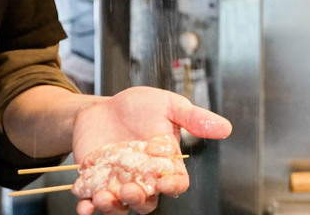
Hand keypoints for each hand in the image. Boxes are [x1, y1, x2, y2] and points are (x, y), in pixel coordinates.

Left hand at [71, 87, 231, 214]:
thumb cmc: (137, 106)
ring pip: (120, 207)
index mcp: (164, 164)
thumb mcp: (167, 105)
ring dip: (112, 207)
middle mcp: (143, 179)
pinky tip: (84, 205)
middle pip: (147, 201)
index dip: (172, 186)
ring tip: (104, 197)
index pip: (175, 184)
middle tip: (129, 189)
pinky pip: (93, 203)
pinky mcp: (95, 184)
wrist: (101, 107)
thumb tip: (225, 127)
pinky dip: (88, 207)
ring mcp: (118, 184)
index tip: (164, 181)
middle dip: (138, 199)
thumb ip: (193, 118)